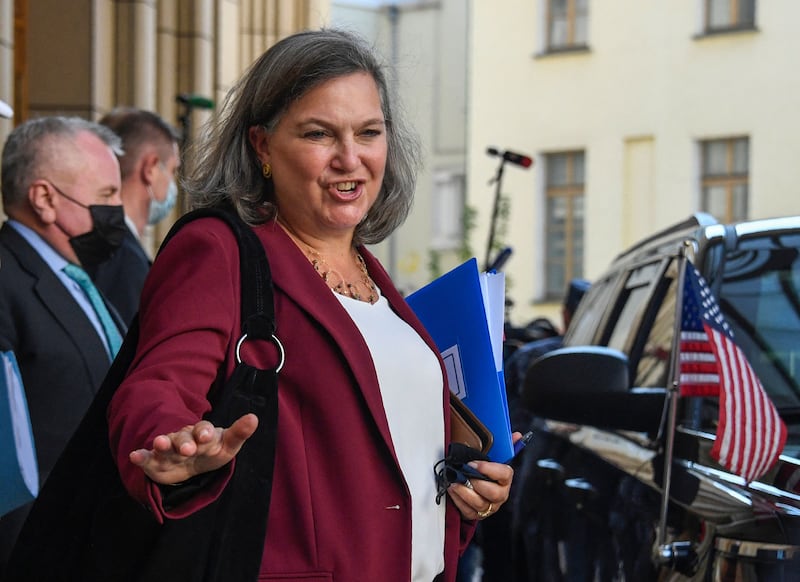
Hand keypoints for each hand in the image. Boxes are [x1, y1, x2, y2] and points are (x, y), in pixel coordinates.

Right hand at [129, 413, 258, 484]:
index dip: (205, 431)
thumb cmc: (212, 451)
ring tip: (158, 443)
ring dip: (162, 442)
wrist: (193, 463)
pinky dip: (141, 457)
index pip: (204, 429)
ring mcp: (169, 449)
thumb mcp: (228, 445)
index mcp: (203, 433)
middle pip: (183, 437)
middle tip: (188, 449)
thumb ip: (239, 433)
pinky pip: (147, 458)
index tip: (208, 435)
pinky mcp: (155, 461)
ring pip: (165, 444)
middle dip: (184, 442)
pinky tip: (134, 456)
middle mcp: (184, 438)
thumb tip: (254, 417)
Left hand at [447, 431, 521, 519]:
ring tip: (455, 483)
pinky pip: (468, 511)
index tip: (474, 463)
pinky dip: (458, 500)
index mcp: (505, 479)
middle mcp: (500, 494)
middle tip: (465, 475)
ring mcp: (489, 506)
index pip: (504, 474)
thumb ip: (505, 446)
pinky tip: (453, 490)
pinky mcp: (476, 514)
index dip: (489, 469)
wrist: (475, 488)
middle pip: (494, 493)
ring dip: (465, 492)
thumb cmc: (485, 472)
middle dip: (478, 483)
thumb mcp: (493, 457)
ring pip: (480, 504)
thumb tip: (518, 435)